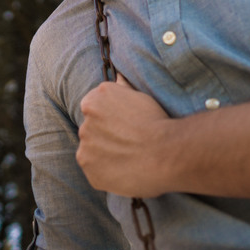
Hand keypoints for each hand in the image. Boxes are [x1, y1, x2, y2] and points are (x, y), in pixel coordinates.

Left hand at [76, 73, 175, 197]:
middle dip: (104, 136)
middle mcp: (84, 123)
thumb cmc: (155, 121)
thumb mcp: (139, 96)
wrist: (164, 152)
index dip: (109, 118)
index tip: (124, 126)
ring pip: (92, 151)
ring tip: (129, 158)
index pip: (93, 108)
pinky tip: (125, 170)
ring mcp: (85, 148)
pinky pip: (95, 171)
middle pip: (91, 130)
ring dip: (104, 154)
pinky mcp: (90, 171)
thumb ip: (122, 88)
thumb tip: (118, 76)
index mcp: (92, 101)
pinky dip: (106, 172)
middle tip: (128, 143)